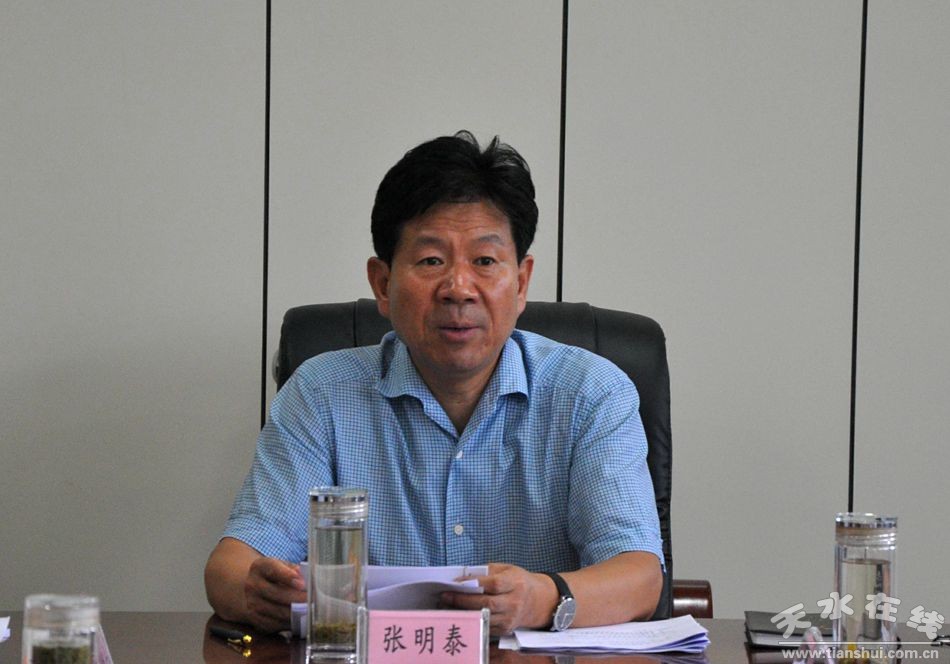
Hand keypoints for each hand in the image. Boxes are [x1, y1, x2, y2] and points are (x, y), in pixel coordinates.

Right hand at [243, 557, 305, 632]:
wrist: (255, 590)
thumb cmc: (276, 576)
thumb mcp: (283, 566)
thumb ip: (295, 570)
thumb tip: (308, 578)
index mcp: (260, 567)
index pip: (273, 570)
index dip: (288, 577)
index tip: (303, 583)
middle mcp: (252, 585)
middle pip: (278, 594)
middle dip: (299, 598)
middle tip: (316, 600)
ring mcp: (252, 605)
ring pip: (279, 612)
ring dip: (297, 613)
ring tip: (312, 610)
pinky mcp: (256, 621)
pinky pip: (277, 625)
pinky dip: (291, 623)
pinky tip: (302, 618)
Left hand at [441, 563, 556, 634]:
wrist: (540, 601)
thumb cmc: (520, 581)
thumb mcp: (508, 569)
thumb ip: (488, 571)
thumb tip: (464, 575)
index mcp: (516, 583)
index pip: (493, 584)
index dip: (474, 583)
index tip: (456, 582)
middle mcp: (515, 602)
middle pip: (486, 603)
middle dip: (463, 600)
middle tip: (445, 596)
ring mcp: (510, 618)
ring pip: (484, 617)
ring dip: (463, 612)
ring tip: (447, 606)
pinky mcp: (506, 629)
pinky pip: (485, 626)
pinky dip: (470, 620)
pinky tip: (459, 615)